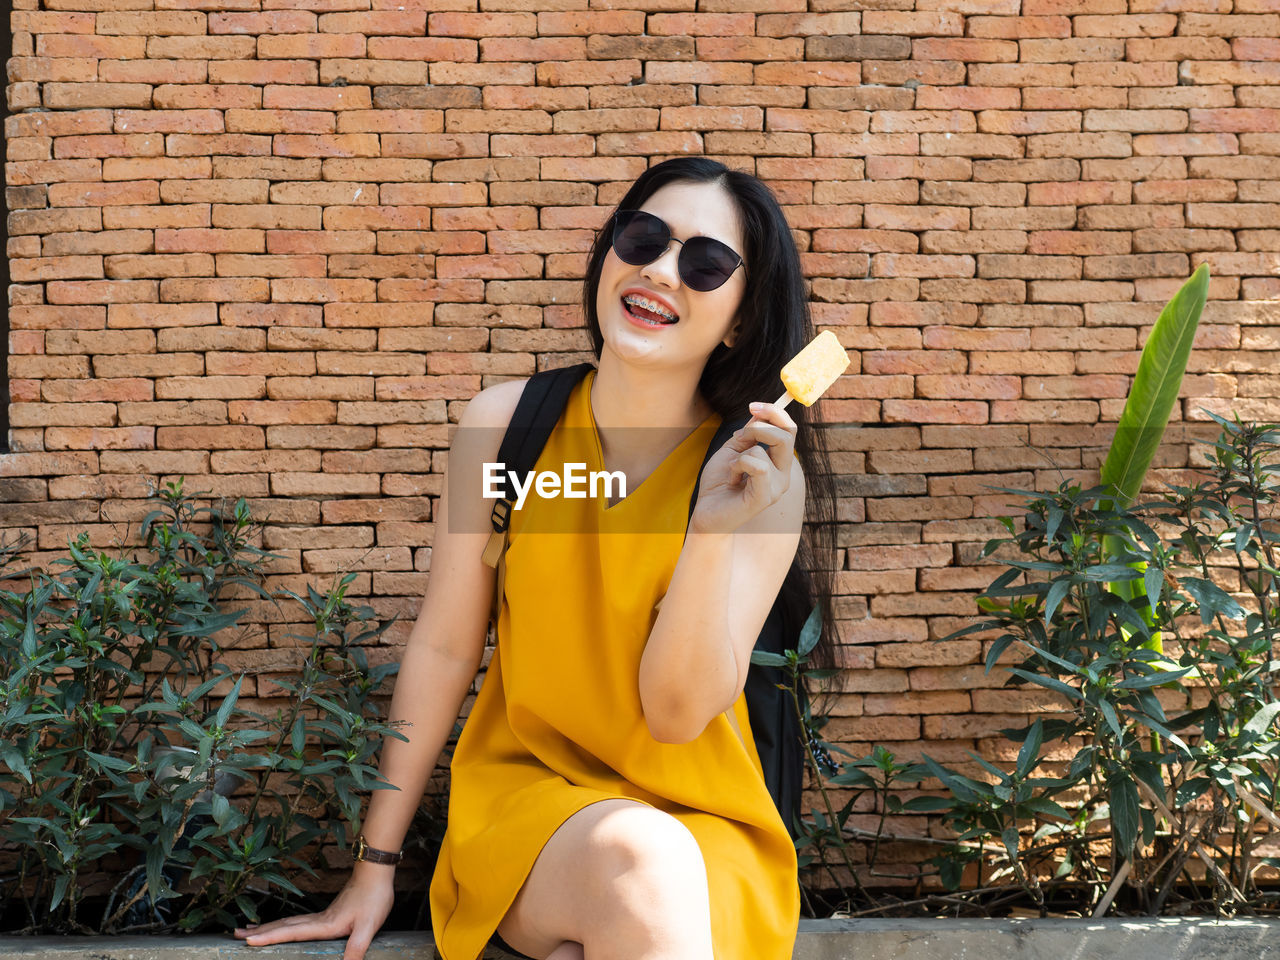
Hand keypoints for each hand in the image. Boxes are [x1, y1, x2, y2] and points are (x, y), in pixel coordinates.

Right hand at [232, 864, 395, 959]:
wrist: (376, 872)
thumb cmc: (374, 897)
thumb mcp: (369, 925)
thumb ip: (356, 948)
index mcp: (325, 924)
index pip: (292, 932)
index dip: (270, 937)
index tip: (249, 940)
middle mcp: (319, 919)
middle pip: (283, 926)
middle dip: (260, 932)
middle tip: (237, 935)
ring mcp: (321, 915)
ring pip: (289, 922)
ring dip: (269, 927)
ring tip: (249, 930)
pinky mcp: (327, 914)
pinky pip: (298, 922)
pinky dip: (284, 925)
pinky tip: (283, 927)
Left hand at [689, 400, 796, 535]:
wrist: (706, 512)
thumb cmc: (719, 483)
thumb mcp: (733, 450)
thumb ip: (748, 434)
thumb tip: (759, 414)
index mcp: (778, 462)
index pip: (789, 430)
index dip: (774, 412)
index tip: (753, 406)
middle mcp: (783, 474)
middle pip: (788, 434)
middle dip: (761, 425)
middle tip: (738, 436)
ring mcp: (777, 487)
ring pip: (771, 447)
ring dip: (743, 451)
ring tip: (732, 467)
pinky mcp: (765, 497)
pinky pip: (759, 466)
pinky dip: (740, 465)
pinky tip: (732, 478)